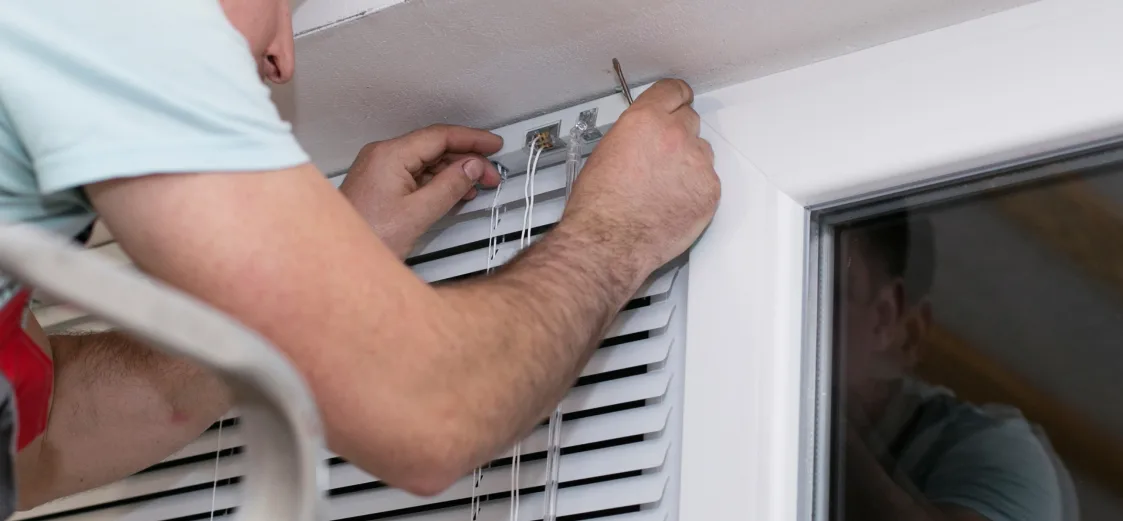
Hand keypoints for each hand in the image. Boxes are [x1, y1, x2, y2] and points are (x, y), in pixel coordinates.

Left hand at [340, 125, 503, 257]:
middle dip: (466, 158)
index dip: (471, 139)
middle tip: (490, 173)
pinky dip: (438, 181)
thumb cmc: (366, 237)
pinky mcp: (380, 184)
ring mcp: (380, 170)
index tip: (492, 144)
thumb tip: (471, 168)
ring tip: (477, 185)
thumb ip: (449, 187)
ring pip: (426, 161)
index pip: (440, 136)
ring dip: (453, 171)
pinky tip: (454, 192)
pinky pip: (416, 174)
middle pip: (434, 147)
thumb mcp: (417, 213)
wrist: (336, 257)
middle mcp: (382, 156)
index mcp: (390, 156)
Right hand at [562, 79, 719, 273]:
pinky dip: (696, 190)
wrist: (608, 242)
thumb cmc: (598, 206)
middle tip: (665, 155)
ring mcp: (697, 164)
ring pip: (702, 153)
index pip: (673, 91)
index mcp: (645, 120)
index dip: (676, 97)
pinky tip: (673, 202)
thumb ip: (633, 135)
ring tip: (664, 187)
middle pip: (690, 120)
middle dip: (679, 134)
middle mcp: (675, 136)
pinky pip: (708, 182)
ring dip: (688, 163)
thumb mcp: (606, 152)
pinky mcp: (710, 191)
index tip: (680, 99)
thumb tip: (643, 138)